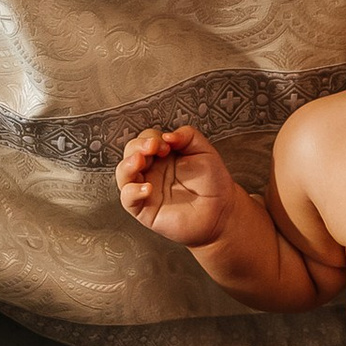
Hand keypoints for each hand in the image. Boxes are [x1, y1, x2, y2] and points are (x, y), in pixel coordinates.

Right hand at [117, 124, 238, 244]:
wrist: (221, 210)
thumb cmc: (213, 182)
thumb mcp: (204, 151)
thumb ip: (188, 136)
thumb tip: (168, 135)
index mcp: (163, 155)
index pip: (145, 139)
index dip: (152, 138)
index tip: (167, 145)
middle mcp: (151, 170)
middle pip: (130, 152)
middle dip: (138, 146)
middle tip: (154, 148)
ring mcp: (146, 189)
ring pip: (123, 174)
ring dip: (128, 165)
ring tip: (140, 161)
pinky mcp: (144, 209)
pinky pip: (128, 199)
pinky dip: (132, 192)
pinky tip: (147, 188)